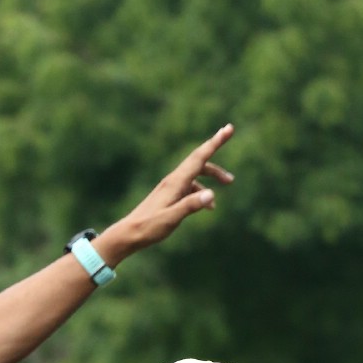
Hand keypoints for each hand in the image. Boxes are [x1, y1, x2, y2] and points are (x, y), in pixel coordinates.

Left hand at [102, 125, 234, 260]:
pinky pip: (191, 186)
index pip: (199, 158)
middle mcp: (174, 180)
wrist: (130, 233)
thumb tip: (211, 194)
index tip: (228, 129)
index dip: (215, 143)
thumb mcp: (172, 218)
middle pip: (200, 163)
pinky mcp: (170, 194)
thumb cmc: (149, 227)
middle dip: (217, 163)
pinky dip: (203, 192)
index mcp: (176, 182)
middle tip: (233, 175)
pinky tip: (208, 206)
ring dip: (212, 177)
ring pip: (196, 174)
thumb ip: (191, 206)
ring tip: (228, 184)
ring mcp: (172, 186)